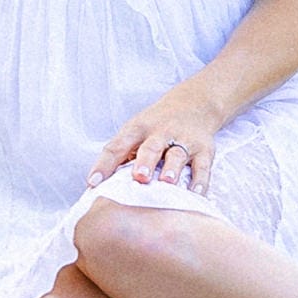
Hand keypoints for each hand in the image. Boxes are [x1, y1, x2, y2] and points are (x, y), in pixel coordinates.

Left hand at [89, 87, 228, 193]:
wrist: (194, 103)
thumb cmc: (156, 125)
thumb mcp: (136, 132)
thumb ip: (121, 156)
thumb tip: (97, 186)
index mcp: (137, 129)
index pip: (117, 146)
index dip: (104, 164)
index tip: (93, 182)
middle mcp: (160, 133)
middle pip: (151, 147)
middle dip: (145, 162)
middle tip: (139, 178)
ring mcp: (184, 141)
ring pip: (177, 155)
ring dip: (172, 169)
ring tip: (167, 182)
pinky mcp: (204, 149)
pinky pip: (203, 166)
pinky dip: (200, 181)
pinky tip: (196, 194)